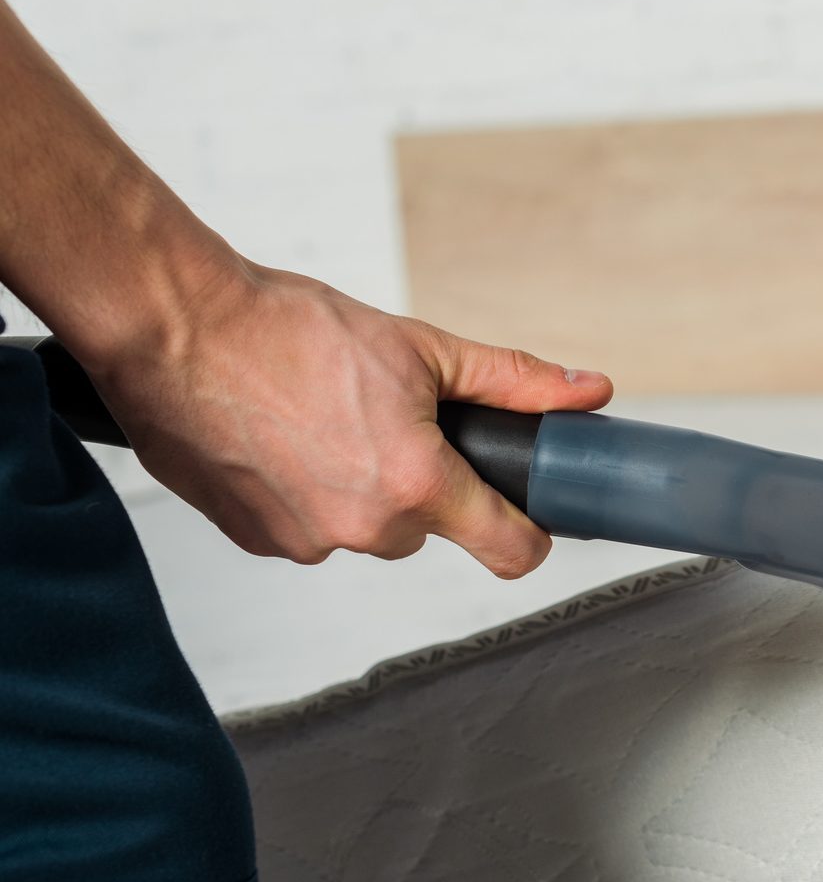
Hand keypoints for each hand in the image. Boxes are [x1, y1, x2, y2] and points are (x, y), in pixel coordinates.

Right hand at [89, 261, 611, 577]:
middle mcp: (364, 528)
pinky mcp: (257, 542)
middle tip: (387, 422)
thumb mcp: (421, 348)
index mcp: (416, 485)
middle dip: (422, 483)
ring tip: (323, 422)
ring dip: (360, 487)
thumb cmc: (286, 330)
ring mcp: (306, 541)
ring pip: (367, 527)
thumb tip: (588, 392)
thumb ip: (513, 381)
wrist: (174, 329)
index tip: (526, 516)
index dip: (527, 533)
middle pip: (429, 527)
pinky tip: (284, 442)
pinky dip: (307, 493)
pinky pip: (311, 528)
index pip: (510, 551)